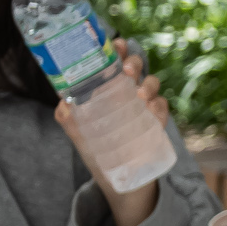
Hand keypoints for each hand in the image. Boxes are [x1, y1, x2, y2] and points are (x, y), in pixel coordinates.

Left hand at [53, 40, 171, 225]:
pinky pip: (162, 108)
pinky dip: (158, 106)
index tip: (115, 44)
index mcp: (107, 89)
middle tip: (127, 71)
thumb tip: (63, 101)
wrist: (118, 180)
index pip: (112, 61)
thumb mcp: (76, 132)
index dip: (116, 49)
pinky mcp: (157, 123)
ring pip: (152, 84)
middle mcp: (126, 93)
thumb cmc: (96, 151)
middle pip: (135, 66)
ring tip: (140, 95)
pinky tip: (150, 111)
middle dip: (133, 62)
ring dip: (148, 84)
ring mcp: (143, 107)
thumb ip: (67, 116)